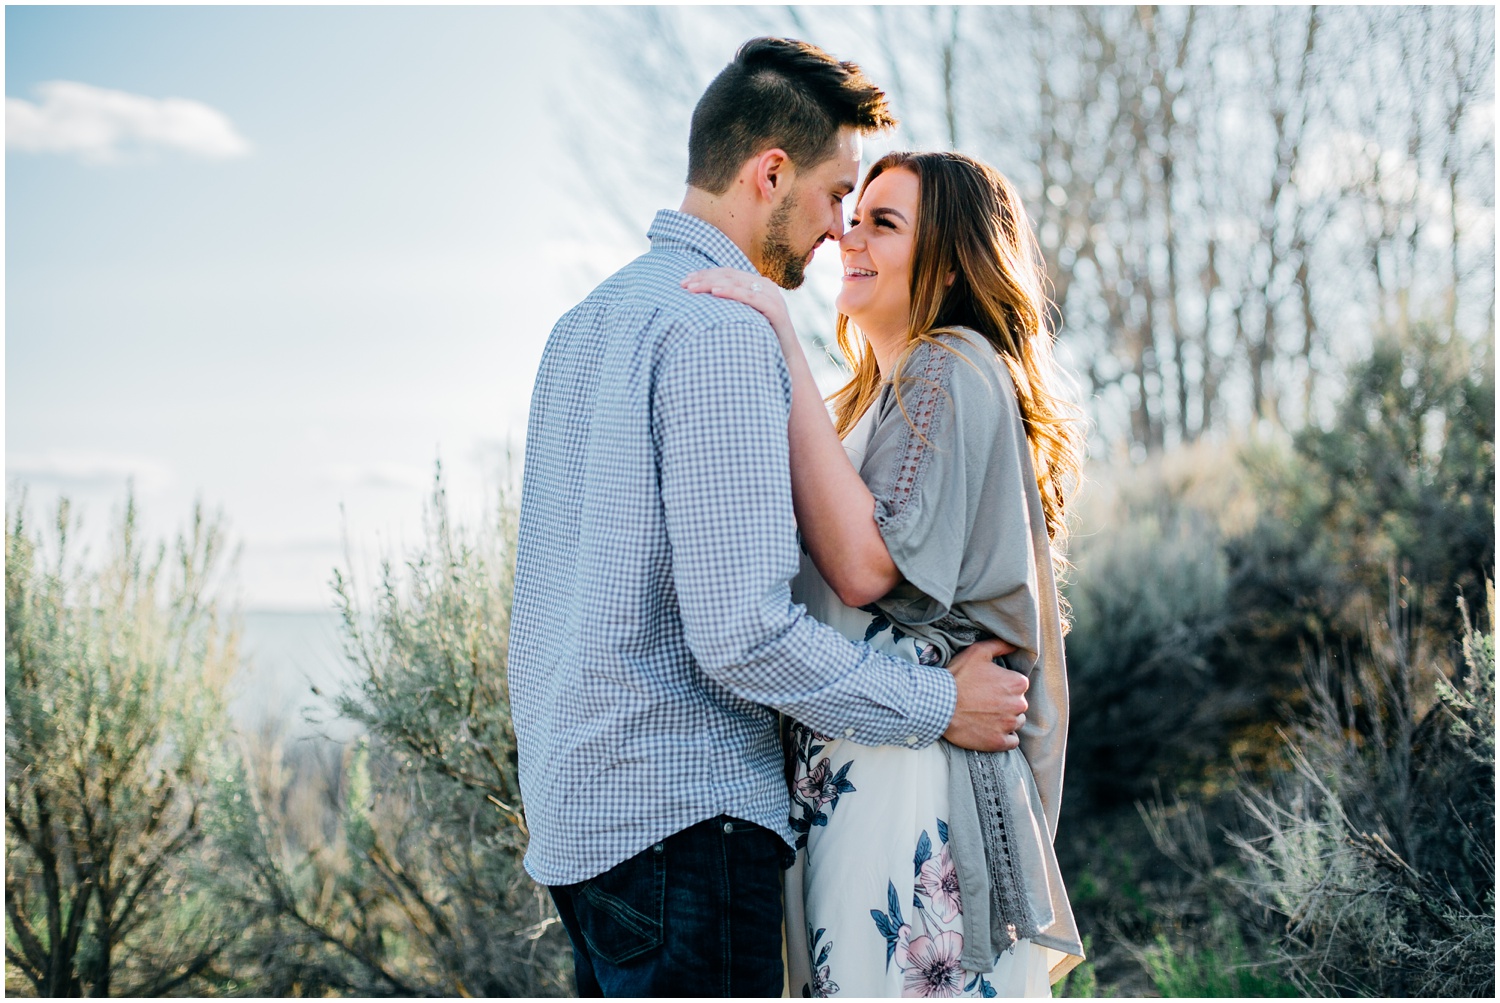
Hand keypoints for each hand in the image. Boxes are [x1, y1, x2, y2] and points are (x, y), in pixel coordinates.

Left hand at [681, 267, 795, 349]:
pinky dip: (731, 292)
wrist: (786, 361)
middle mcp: (766, 286)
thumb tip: (702, 303)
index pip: (727, 273)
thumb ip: (730, 307)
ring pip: (737, 283)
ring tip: (692, 288)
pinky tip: (714, 293)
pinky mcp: (774, 308)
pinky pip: (749, 297)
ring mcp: (771, 296)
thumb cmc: (760, 341)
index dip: (705, 274)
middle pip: (729, 275)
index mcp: (758, 284)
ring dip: (711, 283)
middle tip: (683, 284)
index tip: (685, 280)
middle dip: (704, 278)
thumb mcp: (743, 319)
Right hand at [942, 638, 1028, 752]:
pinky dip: (1004, 737)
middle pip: (1019, 704)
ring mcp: (1009, 725)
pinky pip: (1012, 741)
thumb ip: (1000, 645)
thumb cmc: (958, 677)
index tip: (990, 686)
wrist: (939, 704)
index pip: (1020, 685)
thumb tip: (1015, 645)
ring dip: (1006, 719)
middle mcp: (1018, 705)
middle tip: (985, 700)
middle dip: (1006, 702)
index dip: (1004, 685)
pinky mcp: (999, 741)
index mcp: (1017, 683)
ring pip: (1016, 722)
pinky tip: (990, 730)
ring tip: (985, 715)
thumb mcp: (977, 652)